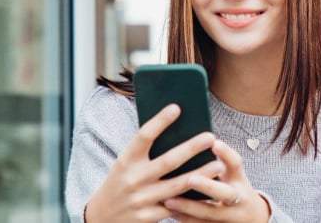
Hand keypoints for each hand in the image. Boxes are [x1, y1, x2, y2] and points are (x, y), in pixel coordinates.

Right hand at [85, 104, 226, 222]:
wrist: (102, 217)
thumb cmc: (120, 183)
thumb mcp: (125, 164)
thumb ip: (145, 151)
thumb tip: (175, 130)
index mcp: (126, 161)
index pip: (144, 136)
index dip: (159, 121)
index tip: (176, 108)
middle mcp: (134, 179)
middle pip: (167, 161)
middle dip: (191, 148)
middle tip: (210, 137)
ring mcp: (141, 199)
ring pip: (177, 186)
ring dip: (200, 175)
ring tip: (218, 165)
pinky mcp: (148, 216)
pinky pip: (176, 207)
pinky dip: (193, 200)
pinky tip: (209, 192)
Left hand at [162, 139, 271, 222]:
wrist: (251, 218)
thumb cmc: (233, 187)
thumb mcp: (231, 174)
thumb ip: (216, 162)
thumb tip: (188, 141)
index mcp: (239, 179)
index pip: (236, 164)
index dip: (227, 153)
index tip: (214, 142)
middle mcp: (237, 198)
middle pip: (225, 193)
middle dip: (208, 186)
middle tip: (190, 178)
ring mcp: (229, 215)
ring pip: (209, 213)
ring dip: (189, 207)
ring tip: (168, 200)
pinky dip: (184, 218)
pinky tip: (168, 211)